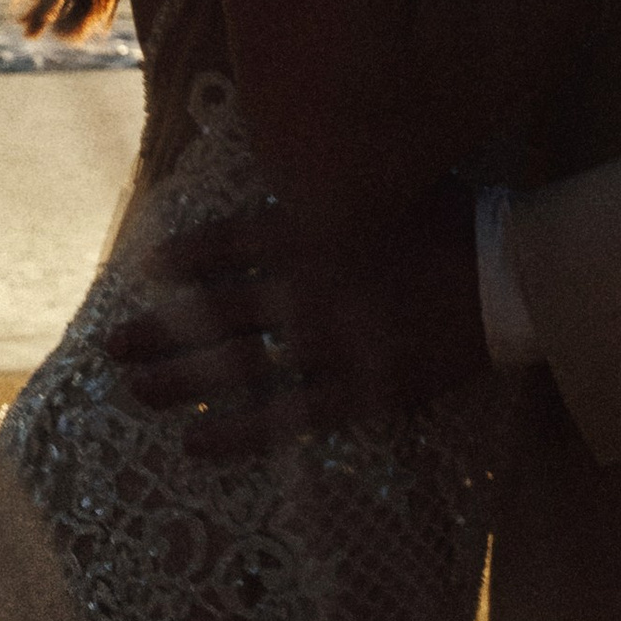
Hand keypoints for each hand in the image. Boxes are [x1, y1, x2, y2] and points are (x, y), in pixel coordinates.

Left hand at [105, 180, 486, 455]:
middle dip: (160, 330)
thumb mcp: (383, 179)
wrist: (508, 275)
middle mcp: (306, 285)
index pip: (225, 244)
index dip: (182, 260)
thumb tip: (292, 177)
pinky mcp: (359, 388)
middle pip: (214, 311)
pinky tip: (195, 443)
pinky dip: (237, 432)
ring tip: (134, 392)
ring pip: (238, 366)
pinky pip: (285, 419)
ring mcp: (329, 341)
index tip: (148, 271)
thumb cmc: (452, 217)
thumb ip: (331, 185)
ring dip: (181, 380)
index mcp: (310, 229)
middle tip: (112, 349)